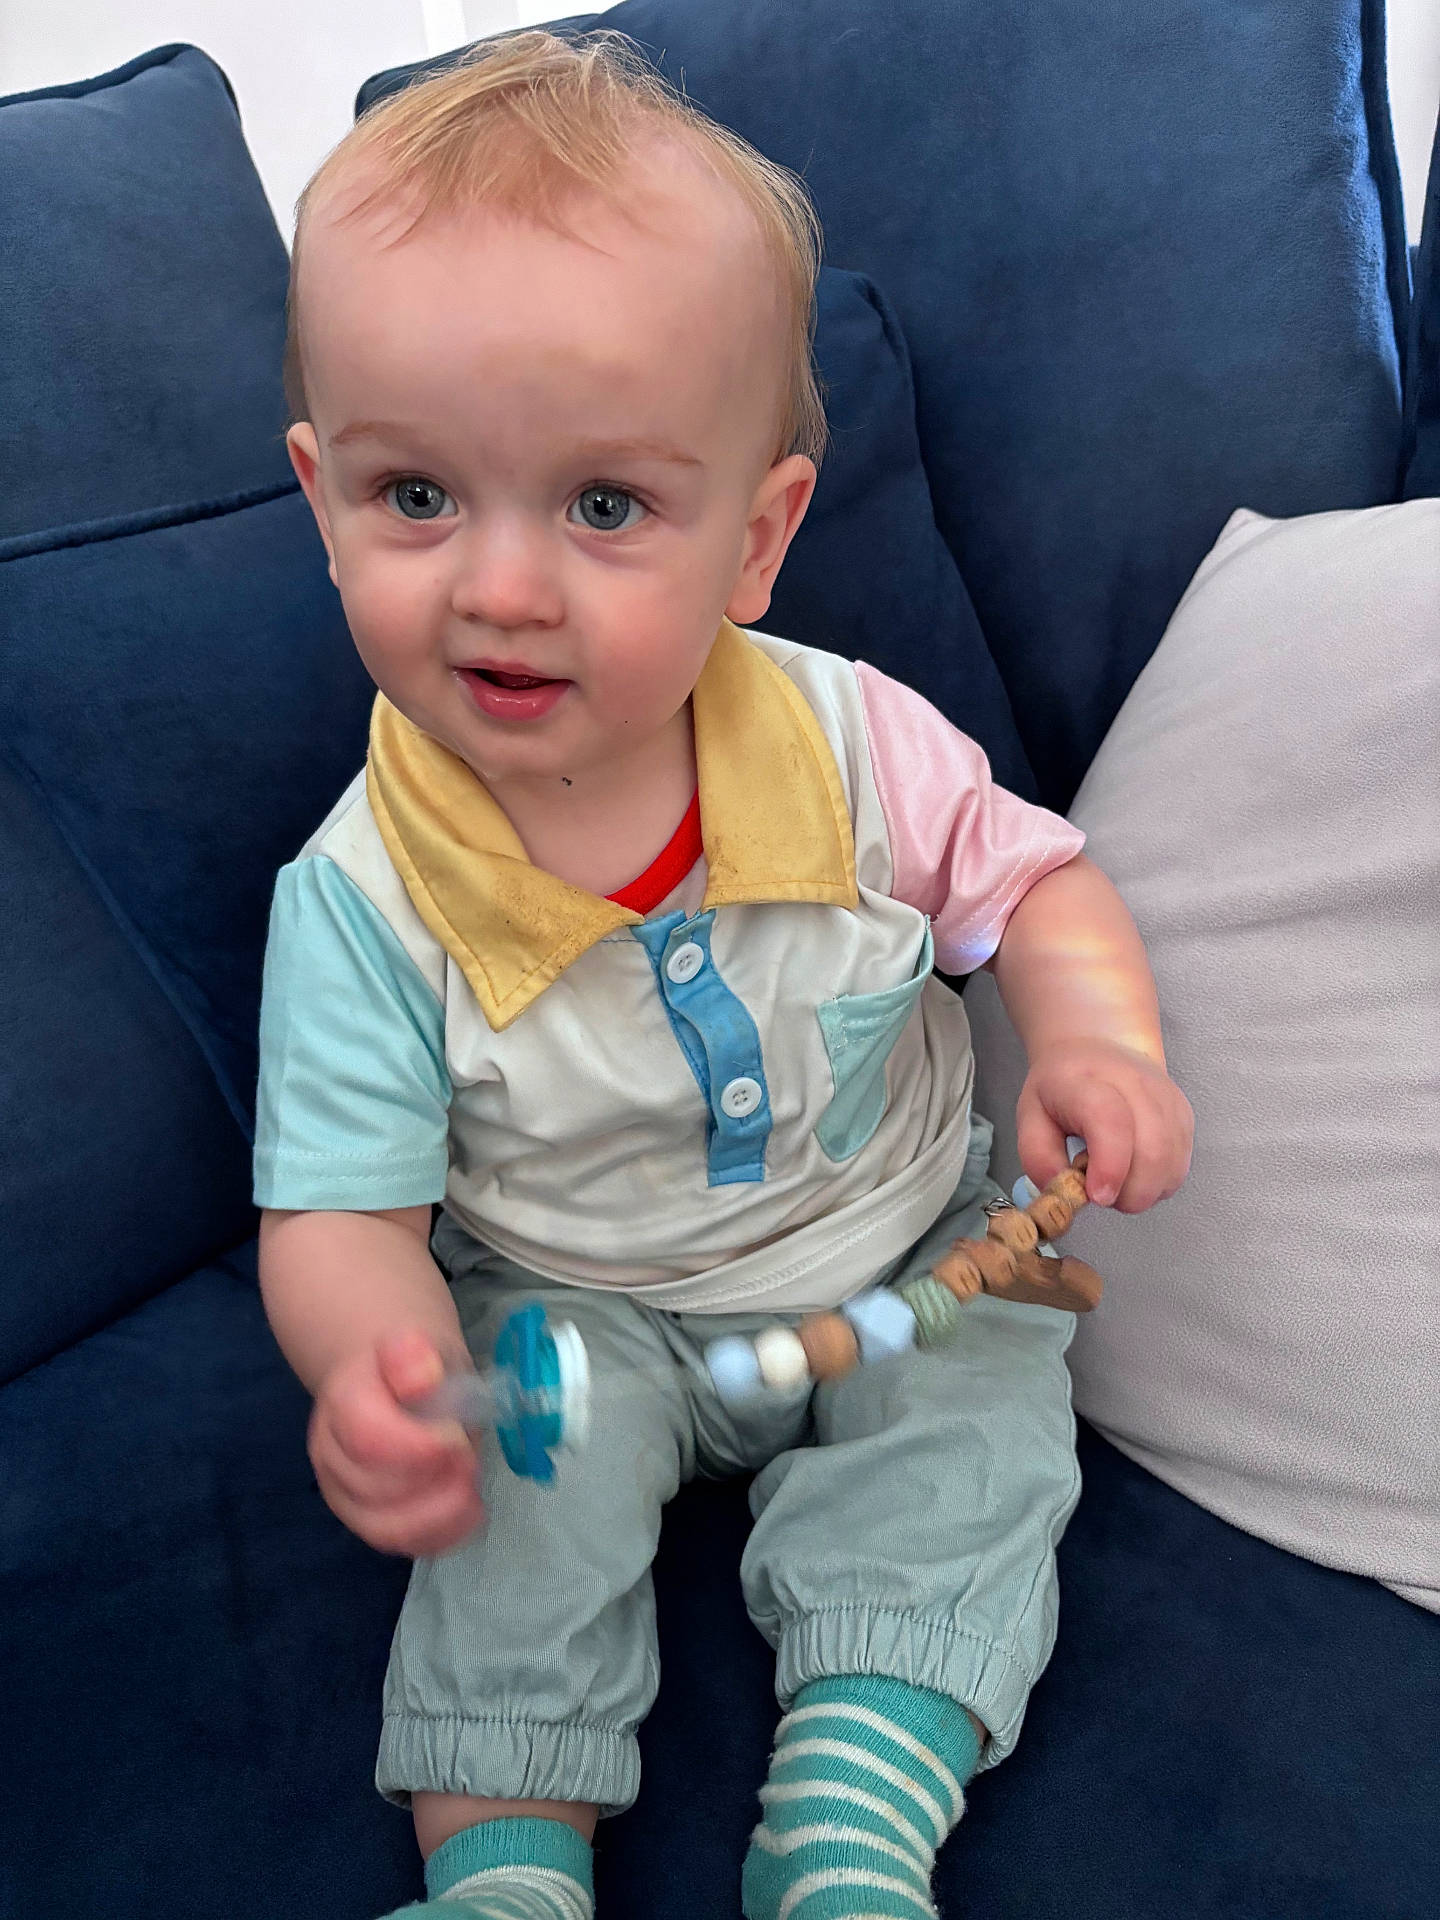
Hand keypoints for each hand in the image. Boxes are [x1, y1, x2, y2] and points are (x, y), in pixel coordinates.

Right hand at [308, 1331, 483, 1555]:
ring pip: (382, 1528)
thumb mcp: (419, 1343)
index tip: (457, 1436)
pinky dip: (441, 1536)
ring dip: (438, 1514)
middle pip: (374, 1488)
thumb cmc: (413, 1366)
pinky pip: (400, 1546)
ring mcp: (345, 1495)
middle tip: (470, 1456)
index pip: (367, 1439)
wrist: (393, 1383)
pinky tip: (470, 1512)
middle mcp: (332, 1455)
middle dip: (433, 1479)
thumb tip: (421, 1378)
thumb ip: (413, 1354)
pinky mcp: (368, 1521)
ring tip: (472, 1488)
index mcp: (342, 1403)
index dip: (418, 1447)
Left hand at [1016, 1039, 1192, 1213]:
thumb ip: (1040, 1158)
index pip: (1111, 1122)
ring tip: (1116, 1180)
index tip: (1097, 1196)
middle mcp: (1136, 1085)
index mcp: (1087, 1082)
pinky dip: (1158, 1183)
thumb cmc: (1062, 1087)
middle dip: (1128, 1193)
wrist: (1099, 1048)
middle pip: (1152, 1151)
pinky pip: (1180, 1166)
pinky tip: (1135, 1171)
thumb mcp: (1031, 1117)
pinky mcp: (1183, 1115)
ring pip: (1170, 1164)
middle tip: (1101, 1193)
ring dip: (1144, 1191)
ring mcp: (1166, 1099)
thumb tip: (1065, 1194)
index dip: (1109, 1167)